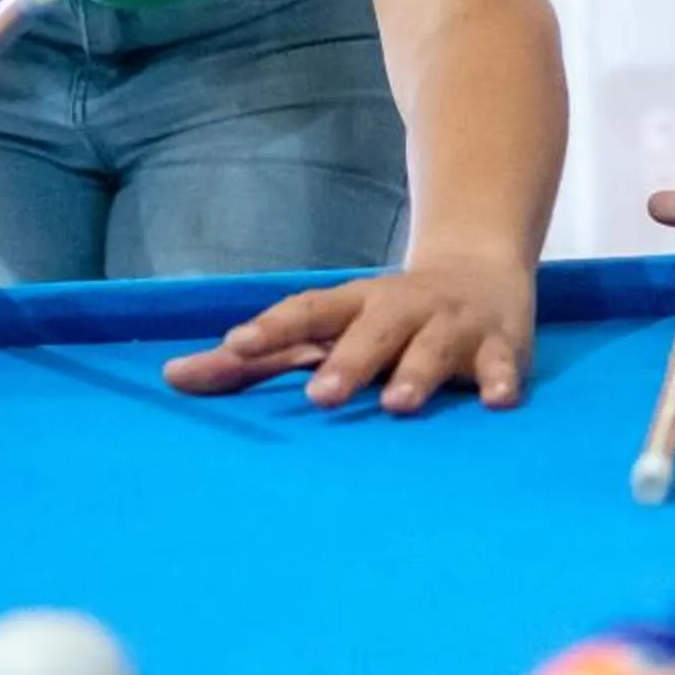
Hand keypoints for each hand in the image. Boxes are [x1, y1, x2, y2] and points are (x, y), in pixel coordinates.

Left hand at [162, 253, 535, 414]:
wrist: (482, 269)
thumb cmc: (384, 318)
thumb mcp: (325, 330)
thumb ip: (254, 362)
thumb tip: (171, 378)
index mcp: (355, 305)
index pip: (308, 311)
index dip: (273, 327)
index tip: (235, 345)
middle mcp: (402, 309)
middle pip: (372, 330)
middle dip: (349, 362)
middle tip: (320, 398)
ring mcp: (453, 325)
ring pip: (433, 346)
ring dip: (417, 373)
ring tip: (398, 405)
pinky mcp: (500, 347)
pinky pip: (503, 365)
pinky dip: (502, 380)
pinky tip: (498, 403)